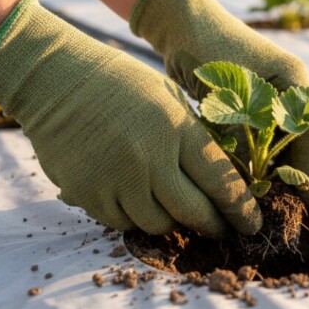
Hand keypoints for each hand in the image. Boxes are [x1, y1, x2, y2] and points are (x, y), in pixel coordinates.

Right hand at [0, 0, 260, 236]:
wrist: (56, 79)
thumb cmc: (124, 86)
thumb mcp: (171, 101)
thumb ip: (196, 140)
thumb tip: (225, 183)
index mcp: (178, 129)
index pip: (222, 182)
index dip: (241, 209)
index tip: (252, 224)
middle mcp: (150, 158)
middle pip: (194, 212)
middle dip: (214, 225)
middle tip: (222, 229)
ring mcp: (117, 178)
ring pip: (159, 224)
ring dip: (172, 221)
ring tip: (176, 209)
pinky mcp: (87, 193)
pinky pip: (122, 223)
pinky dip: (135, 217)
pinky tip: (138, 200)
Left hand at [130, 0, 308, 205]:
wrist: (179, 21)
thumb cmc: (206, 48)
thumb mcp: (229, 95)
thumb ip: (243, 137)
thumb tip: (251, 182)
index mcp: (296, 80)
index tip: (308, 202)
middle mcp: (290, 88)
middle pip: (299, 142)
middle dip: (292, 175)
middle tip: (287, 210)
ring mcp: (273, 94)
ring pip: (279, 143)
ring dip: (272, 169)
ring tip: (267, 203)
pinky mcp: (252, 102)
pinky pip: (261, 137)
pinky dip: (255, 157)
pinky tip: (248, 181)